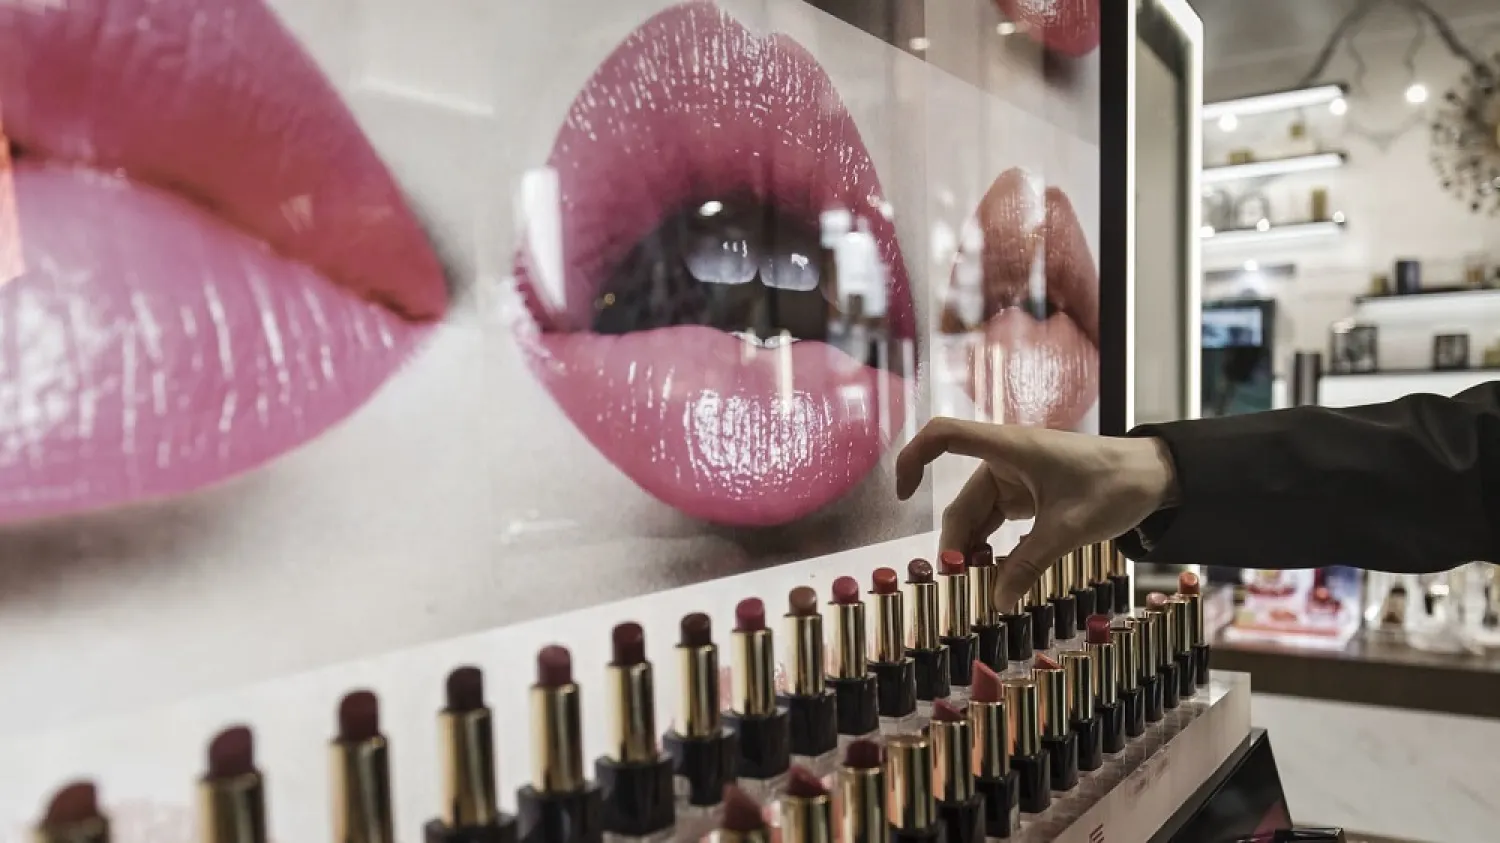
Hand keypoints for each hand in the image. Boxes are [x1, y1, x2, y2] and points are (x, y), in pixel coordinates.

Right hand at [895, 418, 1177, 611]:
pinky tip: (995, 577)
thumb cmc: (1115, 486)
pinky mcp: (1028, 496)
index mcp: (1009, 448)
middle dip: (956, 543)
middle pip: (961, 501)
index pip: (943, 436)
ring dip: (974, 551)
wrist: (1156, 476)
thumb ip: (1029, 564)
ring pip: (978, 518)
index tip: (902, 495)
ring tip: (976, 590)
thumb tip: (996, 601)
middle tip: (959, 587)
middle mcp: (1004, 460)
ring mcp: (1015, 479)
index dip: (913, 458)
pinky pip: (997, 522)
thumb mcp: (1071, 529)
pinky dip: (993, 548)